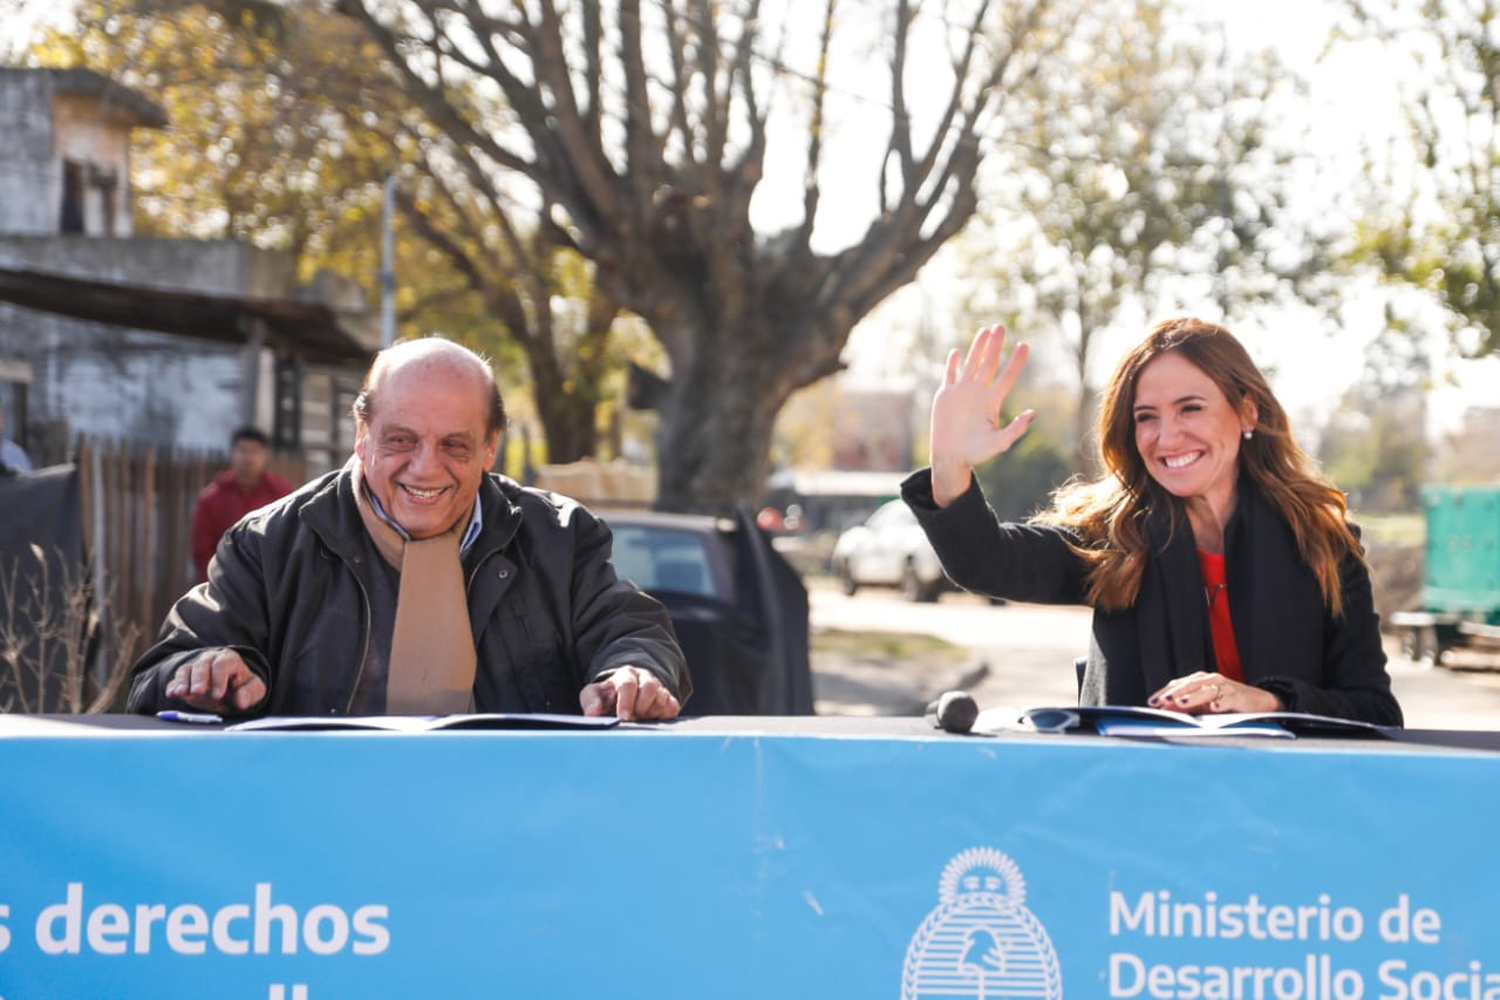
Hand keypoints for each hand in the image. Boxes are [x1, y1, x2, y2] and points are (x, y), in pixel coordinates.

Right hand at [164, 648, 266, 712]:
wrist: (228, 690)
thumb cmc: (242, 687)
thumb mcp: (254, 689)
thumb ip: (250, 693)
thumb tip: (241, 700)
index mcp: (229, 660)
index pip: (223, 664)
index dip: (219, 678)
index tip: (218, 695)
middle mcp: (210, 660)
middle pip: (202, 665)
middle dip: (200, 678)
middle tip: (198, 691)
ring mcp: (195, 669)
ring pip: (186, 670)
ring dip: (183, 681)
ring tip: (181, 692)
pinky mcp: (184, 680)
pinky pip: (175, 680)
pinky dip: (173, 687)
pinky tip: (172, 694)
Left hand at [580, 666, 680, 720]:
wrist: (625, 694)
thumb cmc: (608, 696)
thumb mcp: (594, 694)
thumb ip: (590, 701)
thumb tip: (592, 713)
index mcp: (626, 675)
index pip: (628, 685)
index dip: (626, 702)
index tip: (623, 718)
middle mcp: (645, 678)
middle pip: (649, 688)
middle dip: (641, 707)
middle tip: (632, 721)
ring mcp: (659, 689)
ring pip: (662, 699)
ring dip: (651, 714)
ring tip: (639, 721)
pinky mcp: (669, 700)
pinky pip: (672, 708)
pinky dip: (664, 717)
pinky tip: (652, 721)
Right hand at [930, 324, 1035, 505]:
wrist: (951, 458)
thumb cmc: (976, 454)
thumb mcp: (999, 444)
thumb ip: (1015, 430)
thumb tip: (1033, 413)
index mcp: (992, 402)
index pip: (1006, 376)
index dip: (1015, 361)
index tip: (1024, 345)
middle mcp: (978, 393)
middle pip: (989, 364)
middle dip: (995, 346)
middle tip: (1001, 327)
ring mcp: (961, 393)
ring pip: (971, 364)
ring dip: (977, 348)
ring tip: (985, 331)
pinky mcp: (945, 396)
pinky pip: (949, 375)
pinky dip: (952, 363)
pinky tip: (957, 351)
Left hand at [1148, 670, 1280, 715]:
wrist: (1257, 702)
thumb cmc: (1226, 703)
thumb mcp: (1203, 704)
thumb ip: (1185, 706)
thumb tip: (1164, 710)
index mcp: (1200, 681)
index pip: (1178, 684)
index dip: (1165, 692)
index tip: (1151, 702)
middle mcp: (1211, 680)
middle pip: (1190, 685)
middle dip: (1175, 693)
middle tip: (1163, 701)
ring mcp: (1226, 687)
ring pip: (1206, 690)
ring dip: (1193, 697)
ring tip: (1181, 703)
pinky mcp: (1239, 697)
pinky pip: (1229, 699)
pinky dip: (1221, 702)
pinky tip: (1214, 708)